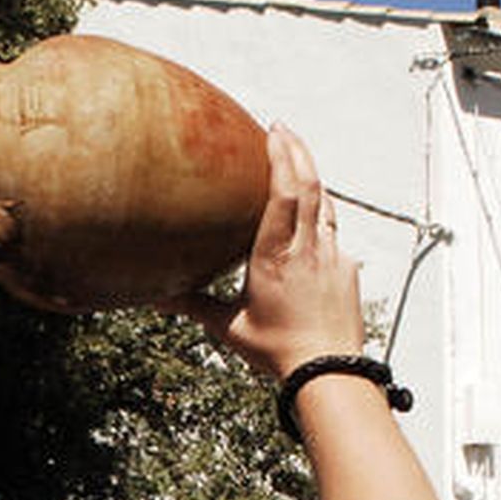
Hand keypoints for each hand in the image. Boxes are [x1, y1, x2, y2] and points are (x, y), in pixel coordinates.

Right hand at [165, 124, 362, 380]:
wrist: (329, 371)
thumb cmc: (278, 351)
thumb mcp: (230, 328)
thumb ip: (194, 305)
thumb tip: (155, 297)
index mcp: (275, 257)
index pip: (284, 193)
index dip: (281, 156)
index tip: (272, 130)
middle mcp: (308, 249)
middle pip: (309, 185)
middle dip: (296, 150)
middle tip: (281, 128)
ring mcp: (332, 256)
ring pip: (325, 203)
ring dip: (310, 177)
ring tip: (295, 159)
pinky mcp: (346, 269)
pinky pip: (334, 231)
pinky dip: (321, 212)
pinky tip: (312, 213)